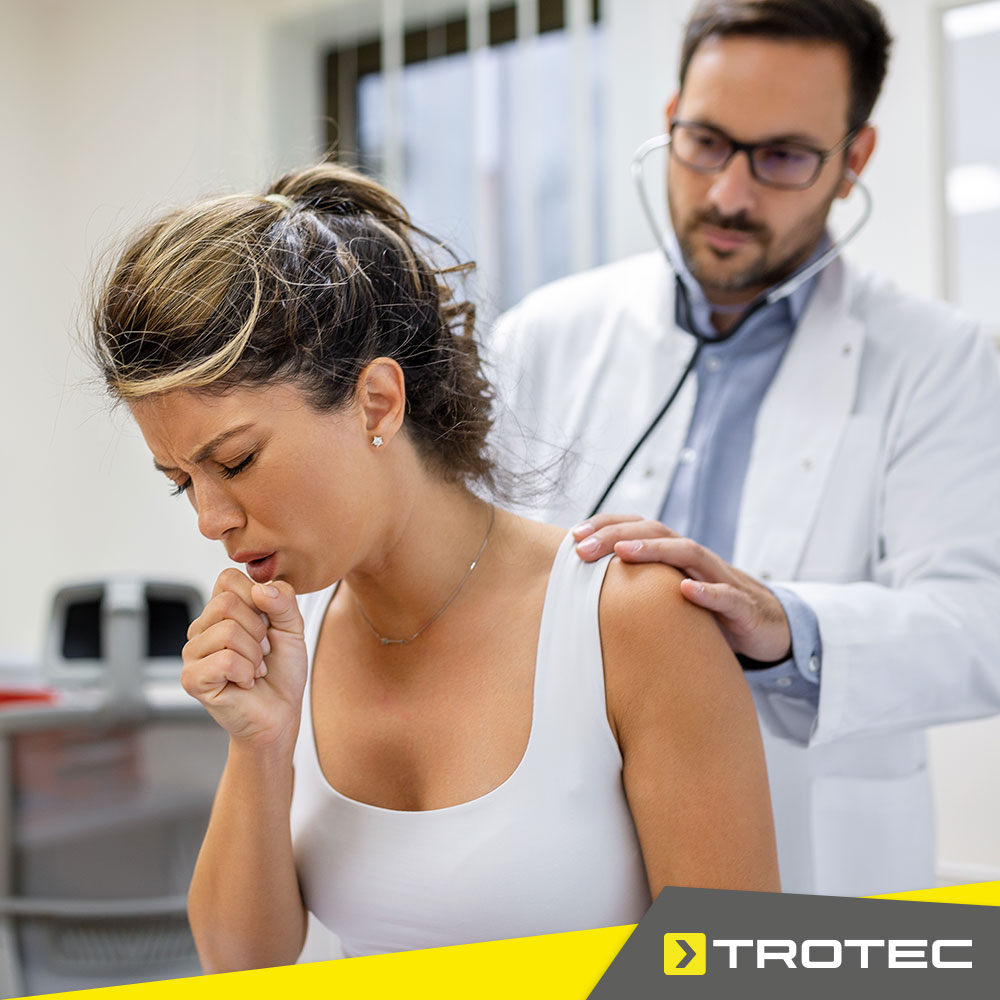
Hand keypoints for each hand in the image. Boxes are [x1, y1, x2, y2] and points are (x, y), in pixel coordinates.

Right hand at [182, 568, 307, 751]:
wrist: (280, 713)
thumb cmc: (282, 670)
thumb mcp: (292, 627)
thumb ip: (283, 600)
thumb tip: (260, 589)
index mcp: (220, 611)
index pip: (227, 578)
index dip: (256, 597)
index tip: (267, 624)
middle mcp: (201, 628)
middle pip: (226, 603)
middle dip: (258, 630)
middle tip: (262, 652)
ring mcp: (192, 654)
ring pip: (227, 632)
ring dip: (254, 655)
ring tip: (255, 669)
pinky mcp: (191, 679)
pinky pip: (224, 660)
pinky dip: (246, 672)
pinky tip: (245, 682)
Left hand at [573, 514, 790, 662]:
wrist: (765, 625)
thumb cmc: (707, 608)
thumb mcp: (668, 593)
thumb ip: (636, 586)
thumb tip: (584, 589)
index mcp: (674, 554)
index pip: (638, 528)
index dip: (606, 526)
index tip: (573, 535)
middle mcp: (695, 558)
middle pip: (657, 533)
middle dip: (618, 536)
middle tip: (583, 548)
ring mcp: (720, 578)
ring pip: (689, 554)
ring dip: (655, 551)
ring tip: (624, 553)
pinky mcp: (742, 606)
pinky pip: (726, 596)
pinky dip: (708, 592)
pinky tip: (687, 591)